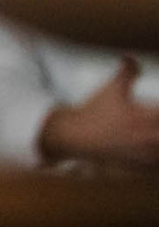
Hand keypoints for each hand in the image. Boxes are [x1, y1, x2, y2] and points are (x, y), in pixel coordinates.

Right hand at [39, 60, 158, 170]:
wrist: (76, 137)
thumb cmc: (95, 111)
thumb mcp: (111, 89)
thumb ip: (127, 71)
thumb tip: (129, 57)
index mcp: (145, 117)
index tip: (156, 110)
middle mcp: (149, 138)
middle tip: (155, 121)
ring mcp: (148, 156)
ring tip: (152, 132)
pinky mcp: (145, 169)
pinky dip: (158, 157)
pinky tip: (152, 148)